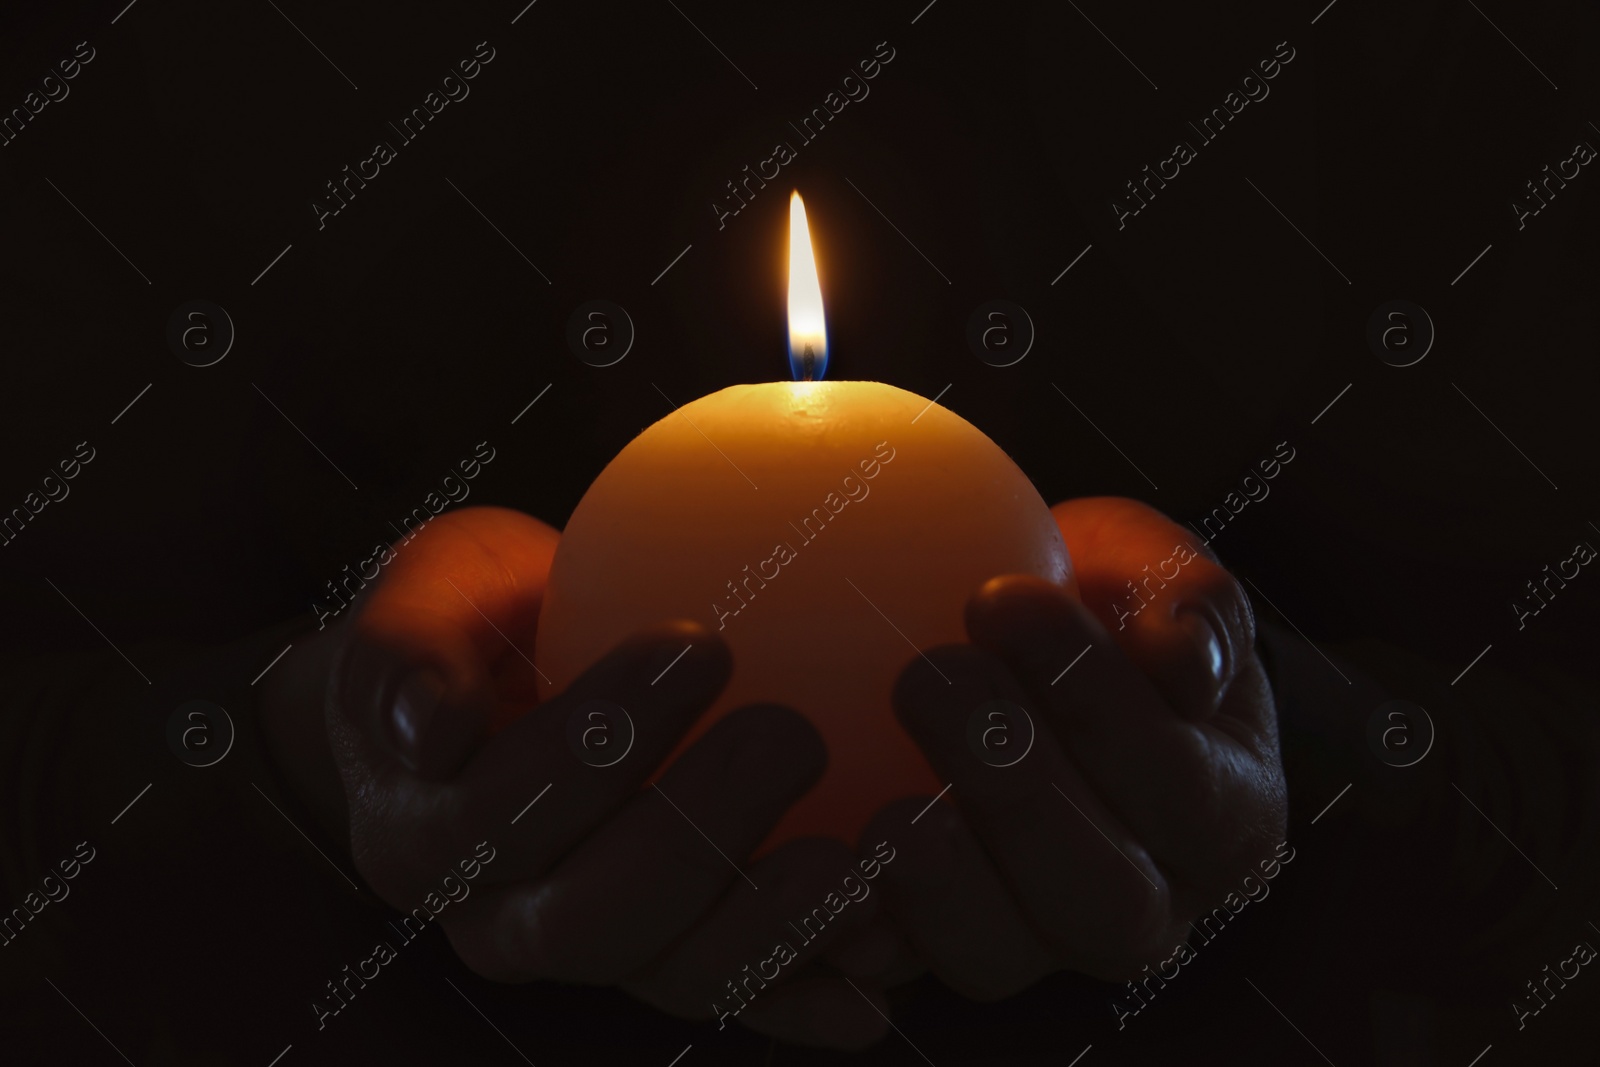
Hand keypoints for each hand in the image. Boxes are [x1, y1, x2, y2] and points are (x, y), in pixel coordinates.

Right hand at [259, 506, 892, 1048]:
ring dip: (769, 927)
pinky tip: (876, 981)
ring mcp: (600, 949)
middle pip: (591, 918)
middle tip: (790, 733)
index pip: (497, 818)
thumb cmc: (470, 620)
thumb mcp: (422, 598)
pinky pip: (742, 994)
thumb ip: (403, 652)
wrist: (508, 682)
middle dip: (696, 831)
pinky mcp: (678, 959)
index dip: (592, 750)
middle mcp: (504, 919)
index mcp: (424, 838)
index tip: (699, 645)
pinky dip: (807, 995)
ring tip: (852, 858)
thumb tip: (429, 723)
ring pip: (676, 974)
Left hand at [862, 497, 1286, 998]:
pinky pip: (889, 964)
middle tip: (928, 678)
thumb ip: (1190, 602)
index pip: (1179, 784)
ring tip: (881, 804)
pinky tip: (810, 862)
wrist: (1031, 657)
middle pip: (1101, 900)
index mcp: (1223, 820)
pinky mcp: (931, 947)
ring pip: (996, 955)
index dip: (1098, 706)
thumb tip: (1179, 655)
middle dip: (1014, 794)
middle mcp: (1144, 906)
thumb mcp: (1160, 575)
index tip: (1003, 600)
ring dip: (935, 881)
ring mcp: (1034, 940)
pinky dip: (849, 927)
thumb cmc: (1104, 604)